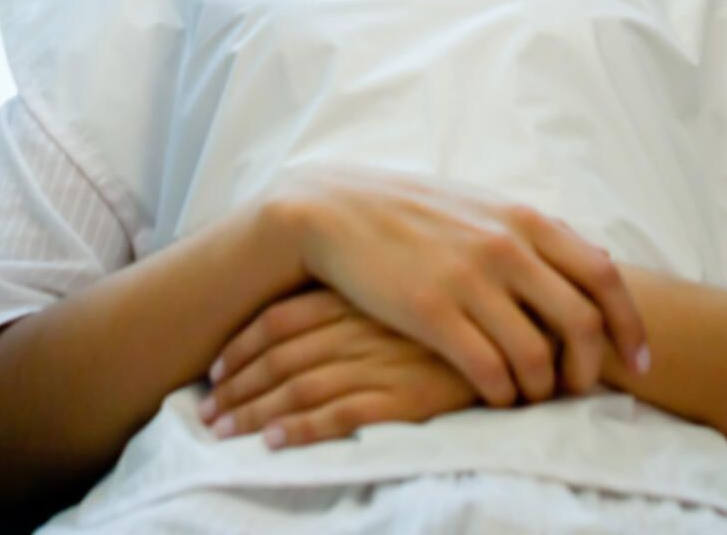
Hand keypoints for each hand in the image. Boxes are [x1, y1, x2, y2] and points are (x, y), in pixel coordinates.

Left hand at [199, 289, 473, 448]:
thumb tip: (320, 315)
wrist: (519, 320)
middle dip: (237, 386)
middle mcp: (358, 324)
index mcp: (355, 293)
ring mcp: (378, 359)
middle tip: (207, 411)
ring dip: (254, 412)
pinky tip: (275, 443)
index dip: (242, 344)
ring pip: (299, 386)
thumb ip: (365, 293)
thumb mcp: (405, 283)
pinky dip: (302, 429)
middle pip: (279, 356)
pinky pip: (339, 414)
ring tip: (223, 432)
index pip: (279, 318)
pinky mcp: (402, 395)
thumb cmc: (459, 303)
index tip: (217, 368)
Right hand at [267, 169, 646, 409]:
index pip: (604, 276)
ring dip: (542, 391)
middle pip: (582, 323)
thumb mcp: (485, 206)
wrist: (339, 209)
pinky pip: (488, 371)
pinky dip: (503, 395)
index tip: (639, 362)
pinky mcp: (431, 310)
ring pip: (537, 357)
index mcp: (524, 218)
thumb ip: (538, 235)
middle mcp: (505, 246)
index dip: (630, 325)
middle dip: (590, 370)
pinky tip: (495, 395)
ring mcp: (469, 278)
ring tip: (531, 396)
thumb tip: (597, 264)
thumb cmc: (417, 212)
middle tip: (577, 390)